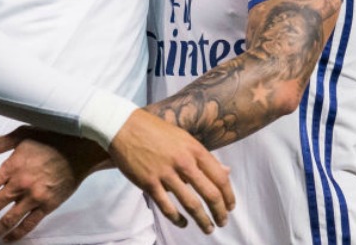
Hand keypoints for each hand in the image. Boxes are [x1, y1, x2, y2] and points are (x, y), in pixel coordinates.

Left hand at [0, 127, 105, 242]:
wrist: (81, 149)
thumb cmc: (52, 138)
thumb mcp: (23, 134)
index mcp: (12, 166)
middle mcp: (21, 184)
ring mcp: (35, 197)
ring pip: (8, 220)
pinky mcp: (48, 206)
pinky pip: (29, 224)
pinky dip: (17, 234)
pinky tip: (7, 239)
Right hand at [107, 109, 234, 234]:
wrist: (124, 126)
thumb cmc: (156, 132)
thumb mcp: (185, 139)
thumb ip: (204, 157)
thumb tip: (227, 172)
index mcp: (195, 149)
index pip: (220, 178)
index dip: (229, 196)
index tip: (230, 207)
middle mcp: (183, 162)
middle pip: (210, 194)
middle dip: (219, 212)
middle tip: (222, 222)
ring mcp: (166, 173)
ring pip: (191, 204)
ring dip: (203, 220)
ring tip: (208, 228)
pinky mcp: (149, 183)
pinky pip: (167, 207)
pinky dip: (178, 219)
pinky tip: (183, 223)